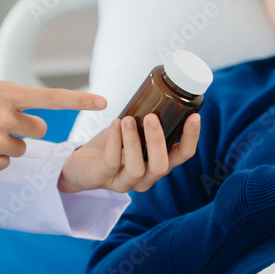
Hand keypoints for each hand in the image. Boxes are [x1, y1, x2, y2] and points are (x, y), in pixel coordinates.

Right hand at [0, 79, 105, 172]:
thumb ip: (10, 99)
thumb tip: (34, 118)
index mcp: (6, 93)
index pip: (52, 97)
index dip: (80, 101)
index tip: (104, 102)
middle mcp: (5, 116)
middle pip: (38, 129)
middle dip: (23, 128)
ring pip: (21, 149)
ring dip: (7, 144)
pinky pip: (5, 164)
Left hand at [58, 113, 200, 193]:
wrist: (79, 163)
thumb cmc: (111, 145)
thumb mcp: (133, 132)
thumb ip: (147, 121)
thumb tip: (161, 92)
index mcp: (157, 163)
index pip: (182, 155)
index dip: (191, 138)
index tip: (194, 116)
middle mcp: (146, 177)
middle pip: (162, 167)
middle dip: (158, 141)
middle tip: (151, 117)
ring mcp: (125, 182)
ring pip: (138, 169)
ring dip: (133, 142)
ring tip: (127, 120)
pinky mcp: (103, 179)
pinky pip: (112, 163)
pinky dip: (114, 142)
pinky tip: (115, 125)